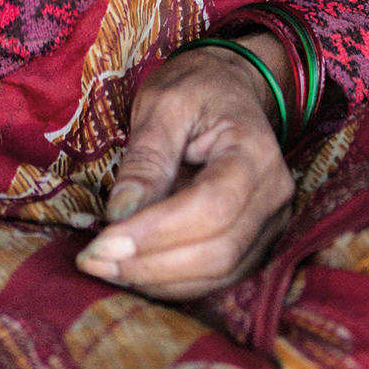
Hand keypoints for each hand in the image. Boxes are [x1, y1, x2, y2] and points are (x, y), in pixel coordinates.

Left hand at [74, 35, 295, 300]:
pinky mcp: (255, 244)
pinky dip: (173, 281)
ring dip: (158, 280)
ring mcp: (270, 224)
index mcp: (255, 151)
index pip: (212, 207)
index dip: (157, 232)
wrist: (229, 87)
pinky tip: (133, 268)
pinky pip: (217, 278)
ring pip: (219, 274)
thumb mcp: (162, 105)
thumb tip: (120, 215)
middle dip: (152, 264)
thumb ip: (145, 159)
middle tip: (94, 261)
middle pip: (219, 251)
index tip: (103, 244)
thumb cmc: (195, 89)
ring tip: (106, 267)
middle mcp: (274, 195)